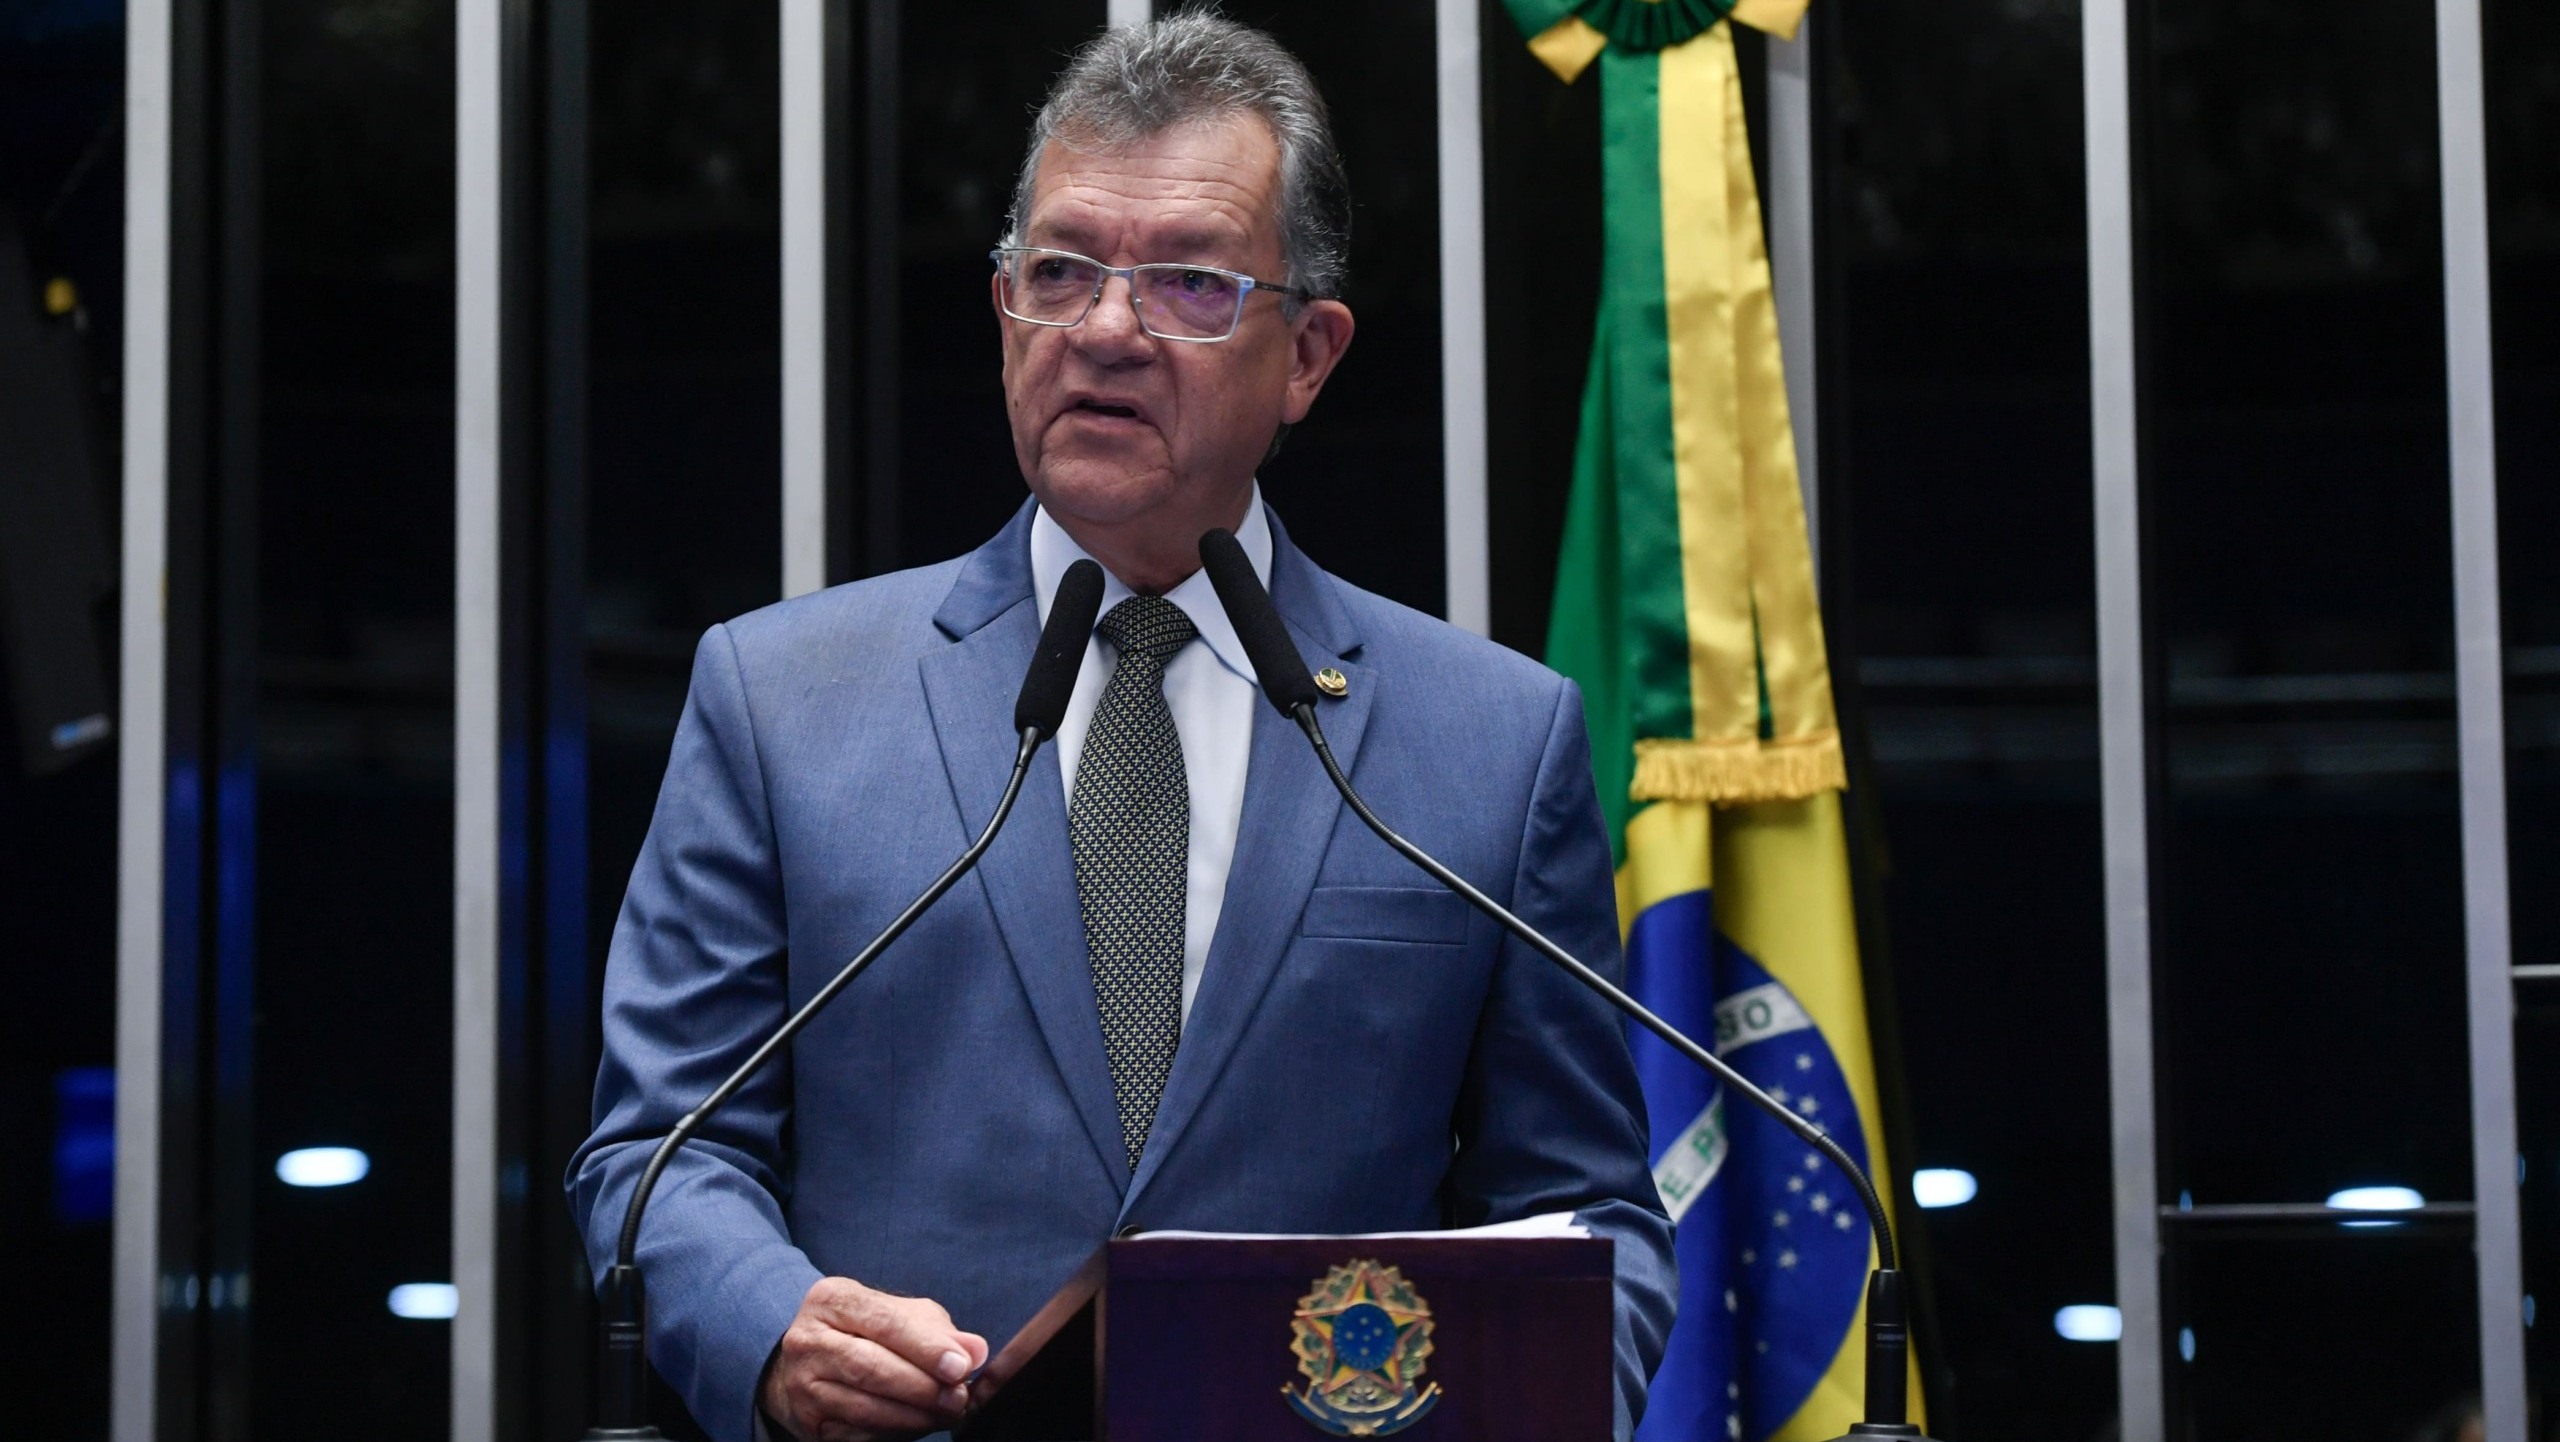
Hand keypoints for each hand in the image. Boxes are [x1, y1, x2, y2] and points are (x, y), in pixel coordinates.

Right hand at [759, 1277, 990, 1441]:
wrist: (810, 1362)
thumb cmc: (866, 1332)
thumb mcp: (901, 1317)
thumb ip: (939, 1332)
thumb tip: (975, 1351)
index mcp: (831, 1300)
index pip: (885, 1323)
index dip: (926, 1348)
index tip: (960, 1367)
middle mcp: (807, 1339)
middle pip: (871, 1368)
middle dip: (922, 1387)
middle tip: (957, 1398)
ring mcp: (801, 1383)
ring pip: (863, 1407)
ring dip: (912, 1416)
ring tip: (944, 1414)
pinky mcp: (806, 1421)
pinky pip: (855, 1433)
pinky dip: (892, 1433)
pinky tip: (916, 1425)